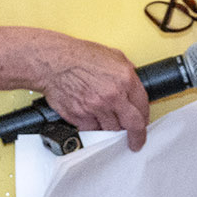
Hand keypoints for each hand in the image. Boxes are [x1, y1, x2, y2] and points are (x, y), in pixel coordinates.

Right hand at [27, 33, 149, 150]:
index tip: (142, 125)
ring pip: (111, 129)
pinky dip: (92, 125)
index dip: (144, 119)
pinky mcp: (80, 116)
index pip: (143, 108)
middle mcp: (112, 96)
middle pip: (131, 125)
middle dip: (135, 136)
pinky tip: (89, 114)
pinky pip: (92, 129)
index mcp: (125, 80)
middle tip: (134, 141)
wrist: (52, 61)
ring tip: (104, 116)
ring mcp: (96, 108)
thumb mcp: (112, 55)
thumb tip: (133, 82)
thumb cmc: (78, 55)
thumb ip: (127, 71)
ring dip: (110, 126)